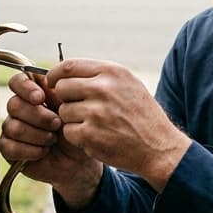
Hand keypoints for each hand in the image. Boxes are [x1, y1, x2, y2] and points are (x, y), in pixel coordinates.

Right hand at [0, 71, 101, 206]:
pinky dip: (30, 150)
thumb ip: (59, 89)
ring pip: (13, 126)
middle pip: (14, 104)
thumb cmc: (78, 129)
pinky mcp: (9, 149)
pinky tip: (43, 151)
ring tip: (53, 139)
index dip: (25, 88)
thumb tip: (46, 77)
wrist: (80, 158)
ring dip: (38, 134)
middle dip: (39, 116)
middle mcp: (20, 109)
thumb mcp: (73, 106)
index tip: (40, 97)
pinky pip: (9, 146)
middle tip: (57, 124)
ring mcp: (12, 129)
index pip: (17, 81)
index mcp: (34, 94)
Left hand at [48, 58, 191, 190]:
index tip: (53, 82)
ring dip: (73, 120)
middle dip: (66, 99)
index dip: (56, 74)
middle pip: (62, 88)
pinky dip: (77, 136)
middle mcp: (103, 89)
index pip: (69, 66)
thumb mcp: (128, 85)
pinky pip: (68, 131)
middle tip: (81, 108)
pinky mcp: (90, 134)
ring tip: (95, 124)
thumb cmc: (141, 114)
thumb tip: (64, 72)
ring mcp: (96, 112)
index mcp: (112, 72)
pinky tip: (96, 137)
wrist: (158, 146)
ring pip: (63, 111)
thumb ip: (99, 76)